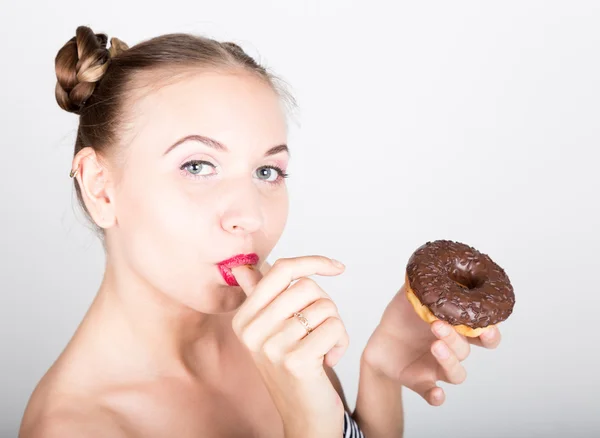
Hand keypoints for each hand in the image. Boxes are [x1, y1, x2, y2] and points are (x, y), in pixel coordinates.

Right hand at [231, 256, 348, 436]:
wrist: (303, 417)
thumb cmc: (292, 368)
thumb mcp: (270, 332)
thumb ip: (259, 297)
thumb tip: (242, 267)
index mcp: (244, 318)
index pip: (281, 269)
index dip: (313, 262)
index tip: (337, 268)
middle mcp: (251, 331)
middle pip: (307, 286)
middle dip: (325, 305)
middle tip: (320, 329)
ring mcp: (271, 346)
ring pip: (325, 307)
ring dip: (335, 327)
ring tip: (323, 348)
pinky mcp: (295, 361)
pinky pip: (334, 328)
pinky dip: (341, 343)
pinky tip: (329, 361)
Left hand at [362, 284, 501, 405]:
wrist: (378, 342)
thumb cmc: (400, 318)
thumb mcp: (409, 297)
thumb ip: (423, 283)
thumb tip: (430, 262)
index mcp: (455, 329)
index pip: (483, 335)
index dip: (490, 333)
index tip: (486, 327)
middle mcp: (451, 350)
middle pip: (467, 350)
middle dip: (459, 340)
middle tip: (440, 326)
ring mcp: (438, 368)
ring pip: (455, 372)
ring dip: (449, 360)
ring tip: (434, 344)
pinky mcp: (422, 383)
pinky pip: (435, 394)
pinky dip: (437, 396)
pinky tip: (437, 393)